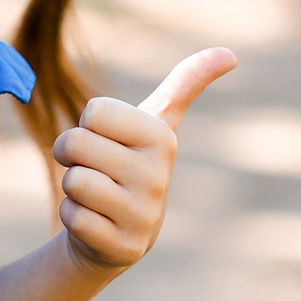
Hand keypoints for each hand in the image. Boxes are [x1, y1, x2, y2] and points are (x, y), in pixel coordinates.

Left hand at [53, 46, 235, 270]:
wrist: (116, 231)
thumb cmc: (126, 163)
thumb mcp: (155, 124)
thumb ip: (185, 85)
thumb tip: (230, 53)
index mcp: (163, 138)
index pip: (94, 111)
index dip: (87, 125)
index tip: (106, 140)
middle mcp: (159, 177)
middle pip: (75, 143)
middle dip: (70, 155)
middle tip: (93, 168)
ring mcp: (145, 216)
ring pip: (73, 181)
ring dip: (71, 187)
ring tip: (96, 195)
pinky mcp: (125, 247)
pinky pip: (71, 216)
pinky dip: (72, 216)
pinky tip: (96, 222)